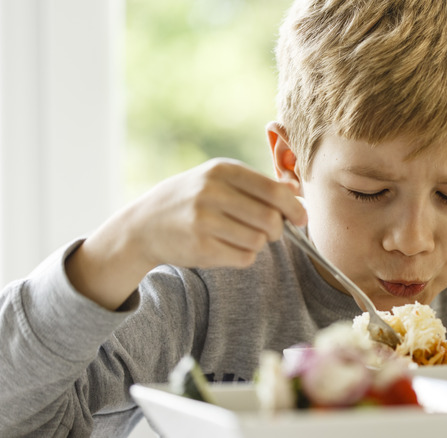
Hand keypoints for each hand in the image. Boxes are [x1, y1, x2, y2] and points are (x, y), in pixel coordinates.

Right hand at [66, 158, 306, 308]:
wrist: (145, 224)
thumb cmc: (193, 199)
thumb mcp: (219, 180)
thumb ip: (257, 184)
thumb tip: (297, 193)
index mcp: (222, 170)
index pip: (274, 191)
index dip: (295, 207)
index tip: (301, 217)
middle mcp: (212, 192)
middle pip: (270, 219)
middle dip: (278, 229)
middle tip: (272, 231)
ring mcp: (203, 221)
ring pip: (258, 240)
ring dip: (258, 243)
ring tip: (242, 236)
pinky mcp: (200, 247)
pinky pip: (244, 258)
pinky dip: (244, 256)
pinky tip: (228, 247)